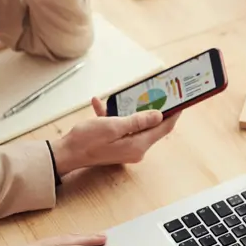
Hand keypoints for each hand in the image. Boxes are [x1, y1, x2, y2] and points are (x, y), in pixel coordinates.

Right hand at [49, 99, 178, 175]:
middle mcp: (135, 148)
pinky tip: (100, 104)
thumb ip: (138, 121)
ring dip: (129, 109)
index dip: (174, 113)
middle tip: (157, 91)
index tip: (181, 100)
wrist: (64, 154)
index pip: (164, 128)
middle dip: (153, 107)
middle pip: (152, 126)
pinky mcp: (116, 144)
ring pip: (135, 124)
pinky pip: (120, 127)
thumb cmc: (86, 141)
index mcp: (138, 145)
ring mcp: (126, 147)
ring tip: (125, 95)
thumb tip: (159, 115)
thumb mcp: (114, 126)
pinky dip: (113, 115)